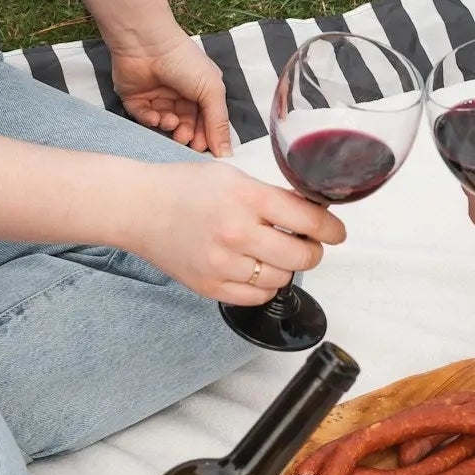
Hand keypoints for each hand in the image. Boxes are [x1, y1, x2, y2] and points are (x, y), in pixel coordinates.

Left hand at [112, 35, 231, 154]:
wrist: (148, 43)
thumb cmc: (184, 60)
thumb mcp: (212, 90)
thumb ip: (219, 123)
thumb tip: (226, 154)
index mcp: (200, 91)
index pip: (205, 121)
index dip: (206, 136)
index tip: (205, 150)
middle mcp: (179, 95)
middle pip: (185, 126)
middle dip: (187, 135)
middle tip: (186, 139)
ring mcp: (157, 97)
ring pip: (165, 124)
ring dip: (169, 126)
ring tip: (172, 122)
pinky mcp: (136, 99)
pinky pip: (144, 118)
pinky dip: (150, 121)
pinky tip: (156, 116)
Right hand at [124, 161, 346, 303]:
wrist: (138, 209)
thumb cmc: (184, 189)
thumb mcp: (233, 177)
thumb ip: (272, 196)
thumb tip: (311, 213)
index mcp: (246, 198)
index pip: (309, 219)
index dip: (331, 228)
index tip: (336, 232)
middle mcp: (236, 232)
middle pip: (302, 256)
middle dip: (313, 251)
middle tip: (307, 244)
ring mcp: (223, 264)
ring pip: (283, 278)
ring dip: (287, 268)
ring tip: (273, 253)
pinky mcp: (211, 287)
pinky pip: (258, 296)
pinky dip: (266, 285)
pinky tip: (257, 269)